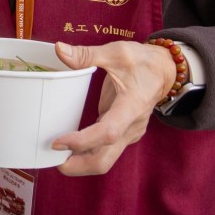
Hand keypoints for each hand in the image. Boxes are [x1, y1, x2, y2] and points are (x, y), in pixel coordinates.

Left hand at [50, 40, 175, 175]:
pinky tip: (67, 148)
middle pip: (105, 159)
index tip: (58, 142)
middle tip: (49, 159)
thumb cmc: (143, 61)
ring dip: (79, 162)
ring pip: (104, 159)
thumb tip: (59, 49)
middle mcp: (130, 126)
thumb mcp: (116, 52)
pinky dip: (85, 153)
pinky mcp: (122, 132)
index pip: (107, 133)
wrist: (166, 71)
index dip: (82, 141)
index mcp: (131, 107)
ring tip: (52, 156)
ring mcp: (127, 132)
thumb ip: (87, 54)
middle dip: (77, 165)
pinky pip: (104, 150)